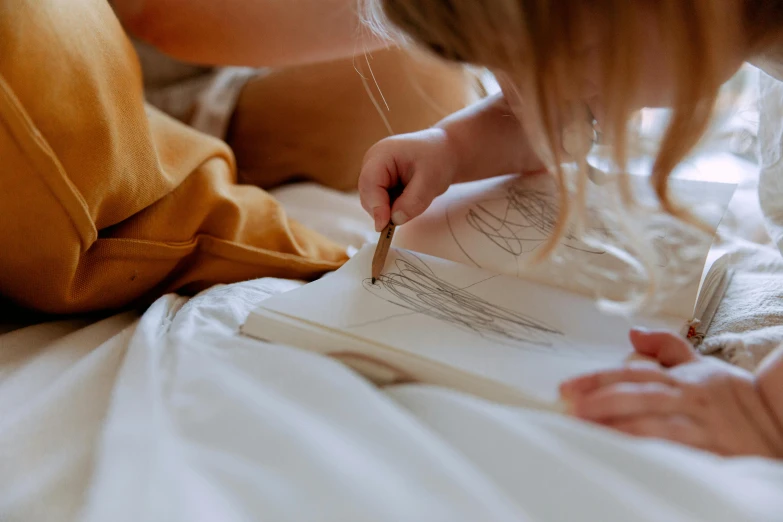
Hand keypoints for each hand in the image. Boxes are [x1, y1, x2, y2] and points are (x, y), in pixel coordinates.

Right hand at [358, 128, 457, 231]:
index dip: (376, 206)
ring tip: (413, 201)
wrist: (445, 152)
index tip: (384, 226)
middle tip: (407, 214)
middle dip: (383, 210)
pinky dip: (392, 207)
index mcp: (381, 154)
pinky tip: (409, 200)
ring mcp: (374, 172)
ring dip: (389, 210)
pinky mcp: (380, 182)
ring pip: (373, 201)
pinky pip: (380, 201)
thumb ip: (412, 202)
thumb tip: (394, 220)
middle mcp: (372, 162)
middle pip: (368, 194)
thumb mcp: (430, 182)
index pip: (370, 183)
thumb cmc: (438, 160)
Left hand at [560, 329, 782, 457]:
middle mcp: (685, 397)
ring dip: (615, 424)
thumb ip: (666, 346)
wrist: (778, 419)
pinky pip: (673, 448)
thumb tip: (632, 332)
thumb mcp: (700, 365)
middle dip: (598, 400)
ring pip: (650, 421)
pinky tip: (623, 451)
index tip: (566, 388)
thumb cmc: (733, 395)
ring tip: (585, 427)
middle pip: (635, 395)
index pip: (630, 374)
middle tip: (569, 408)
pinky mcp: (710, 449)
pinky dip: (647, 448)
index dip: (596, 379)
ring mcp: (697, 423)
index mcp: (680, 378)